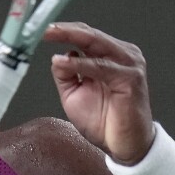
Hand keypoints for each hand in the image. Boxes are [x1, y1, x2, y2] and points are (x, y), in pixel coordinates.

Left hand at [43, 22, 154, 164]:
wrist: (125, 145)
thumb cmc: (105, 122)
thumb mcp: (75, 95)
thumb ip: (66, 75)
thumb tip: (58, 57)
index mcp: (110, 56)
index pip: (86, 37)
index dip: (64, 32)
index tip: (44, 31)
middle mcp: (122, 55)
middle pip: (91, 35)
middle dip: (66, 30)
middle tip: (45, 29)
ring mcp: (129, 64)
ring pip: (96, 44)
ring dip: (72, 38)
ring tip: (51, 36)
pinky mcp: (131, 78)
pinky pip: (101, 67)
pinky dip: (80, 64)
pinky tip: (63, 62)